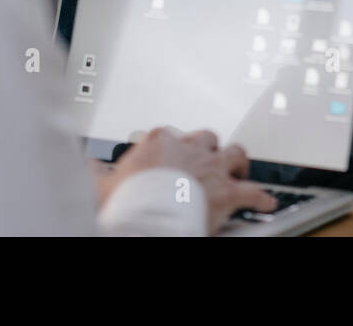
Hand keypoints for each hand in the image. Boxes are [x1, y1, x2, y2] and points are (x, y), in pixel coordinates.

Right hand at [99, 127, 276, 231]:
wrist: (147, 218)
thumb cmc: (125, 202)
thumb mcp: (102, 186)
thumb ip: (96, 173)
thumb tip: (86, 166)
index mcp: (159, 143)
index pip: (170, 135)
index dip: (174, 146)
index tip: (172, 154)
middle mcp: (189, 150)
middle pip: (207, 138)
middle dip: (209, 149)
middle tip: (208, 160)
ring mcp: (211, 169)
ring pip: (235, 154)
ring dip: (238, 163)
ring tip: (240, 170)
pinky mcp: (227, 192)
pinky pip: (254, 192)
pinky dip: (261, 198)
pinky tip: (267, 202)